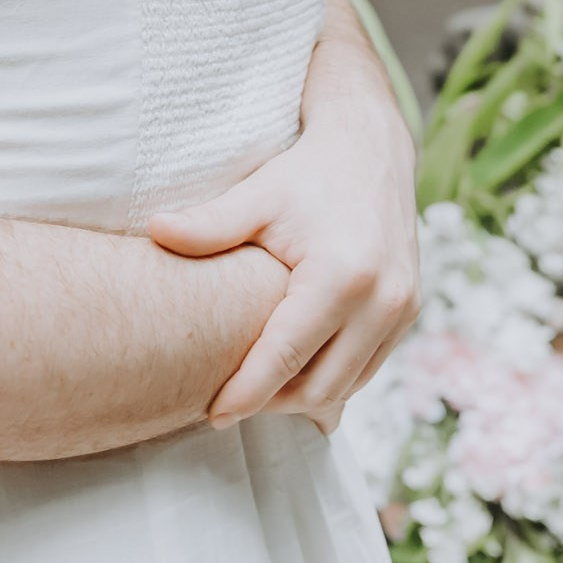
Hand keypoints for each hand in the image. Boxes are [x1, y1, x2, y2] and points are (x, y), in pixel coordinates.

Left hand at [149, 57, 418, 426]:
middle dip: (272, 403)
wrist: (370, 149)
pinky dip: (332, 380)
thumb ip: (208, 224)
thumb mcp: (257, 195)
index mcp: (343, 277)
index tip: (213, 414)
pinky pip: (368, 368)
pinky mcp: (408, 312)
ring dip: (303, 398)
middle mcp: (381, 302)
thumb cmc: (308, 173)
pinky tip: (296, 374)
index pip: (287, 357)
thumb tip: (154, 232)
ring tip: (258, 391)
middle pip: (320, 386)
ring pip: (347, 386)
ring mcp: (402, 310)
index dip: (248, 393)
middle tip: (229, 402)